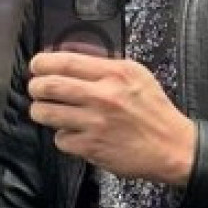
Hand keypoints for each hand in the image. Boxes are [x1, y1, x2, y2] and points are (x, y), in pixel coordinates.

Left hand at [27, 50, 196, 184]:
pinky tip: (73, 133)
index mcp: (115, 74)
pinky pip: (60, 139)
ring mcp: (95, 123)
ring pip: (47, 113)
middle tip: (36, 89)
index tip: (36, 65)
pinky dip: (62, 136)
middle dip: (35, 87)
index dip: (43, 62)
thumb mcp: (136, 74)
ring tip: (45, 110)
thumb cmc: (154, 110)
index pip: (66, 61)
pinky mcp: (92, 147)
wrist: (172, 147)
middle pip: (50, 86)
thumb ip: (105, 65)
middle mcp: (103, 96)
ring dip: (41, 111)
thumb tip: (69, 60)